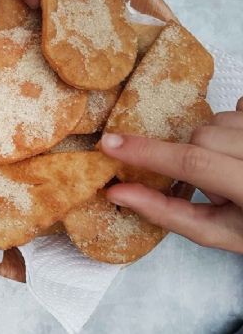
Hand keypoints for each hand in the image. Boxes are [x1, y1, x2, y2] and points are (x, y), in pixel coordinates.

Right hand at [100, 97, 242, 253]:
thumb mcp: (220, 233)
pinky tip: (242, 147)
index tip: (108, 144)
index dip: (148, 153)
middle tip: (215, 182)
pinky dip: (234, 124)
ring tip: (233, 165)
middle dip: (192, 155)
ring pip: (219, 118)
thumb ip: (168, 213)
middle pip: (203, 135)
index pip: (193, 163)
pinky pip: (239, 106)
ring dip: (213, 141)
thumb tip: (117, 191)